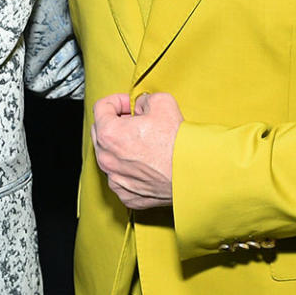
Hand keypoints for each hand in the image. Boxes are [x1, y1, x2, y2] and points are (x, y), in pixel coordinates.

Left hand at [91, 91, 181, 209]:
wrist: (194, 173)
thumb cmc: (177, 143)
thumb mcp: (161, 102)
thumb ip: (143, 99)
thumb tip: (141, 105)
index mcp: (109, 134)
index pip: (101, 108)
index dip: (117, 101)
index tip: (128, 104)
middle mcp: (107, 159)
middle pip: (101, 132)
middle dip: (116, 123)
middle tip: (137, 121)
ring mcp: (115, 180)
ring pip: (110, 157)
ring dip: (122, 147)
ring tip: (144, 143)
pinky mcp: (127, 195)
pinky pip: (121, 177)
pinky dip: (129, 169)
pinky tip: (146, 163)